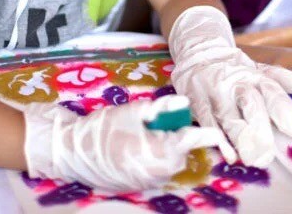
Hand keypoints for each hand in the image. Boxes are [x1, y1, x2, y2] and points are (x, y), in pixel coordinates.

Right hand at [22, 95, 225, 191]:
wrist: (71, 152)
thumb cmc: (103, 128)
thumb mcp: (134, 111)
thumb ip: (162, 108)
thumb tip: (185, 104)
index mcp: (161, 152)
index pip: (193, 141)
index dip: (209, 136)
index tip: (220, 134)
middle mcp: (158, 173)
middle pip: (181, 154)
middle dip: (176, 137)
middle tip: (156, 123)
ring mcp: (147, 184)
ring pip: (168, 163)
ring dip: (164, 149)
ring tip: (141, 134)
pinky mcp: (137, 187)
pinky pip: (155, 172)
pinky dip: (152, 159)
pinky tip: (134, 148)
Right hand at [167, 6, 291, 166]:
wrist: (199, 52)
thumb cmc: (236, 68)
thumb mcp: (262, 71)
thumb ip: (288, 81)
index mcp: (257, 76)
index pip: (274, 93)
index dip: (286, 114)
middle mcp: (238, 83)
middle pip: (252, 104)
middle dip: (262, 128)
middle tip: (272, 152)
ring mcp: (217, 93)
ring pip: (230, 116)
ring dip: (243, 137)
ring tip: (255, 157)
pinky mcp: (198, 102)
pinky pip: (209, 122)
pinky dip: (220, 139)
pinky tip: (230, 154)